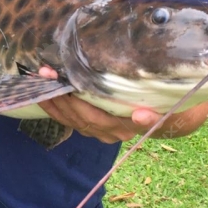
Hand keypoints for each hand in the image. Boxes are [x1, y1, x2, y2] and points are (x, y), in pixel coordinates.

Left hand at [37, 67, 207, 142]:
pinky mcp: (92, 128)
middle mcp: (109, 133)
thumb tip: (140, 116)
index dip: (77, 102)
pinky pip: (69, 121)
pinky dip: (55, 108)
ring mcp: (99, 132)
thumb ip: (154, 115)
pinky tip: (44, 94)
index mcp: (125, 127)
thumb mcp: (166, 109)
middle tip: (46, 74)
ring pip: (71, 120)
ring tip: (40, 80)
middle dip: (60, 96)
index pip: (96, 117)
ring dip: (53, 101)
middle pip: (79, 117)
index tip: (63, 86)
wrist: (167, 116)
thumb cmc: (165, 105)